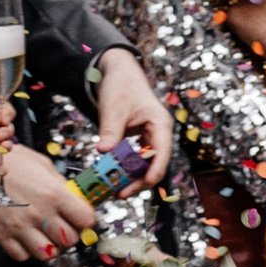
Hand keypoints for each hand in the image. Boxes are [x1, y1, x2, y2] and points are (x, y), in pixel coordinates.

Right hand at [0, 140, 93, 263]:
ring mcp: (20, 228)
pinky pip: (22, 256)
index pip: (86, 220)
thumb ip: (60, 183)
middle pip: (70, 240)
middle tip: (62, 226)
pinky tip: (25, 236)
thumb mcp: (42, 164)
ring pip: (48, 254)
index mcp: (54, 194)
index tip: (81, 218)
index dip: (86, 220)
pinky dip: (26, 250)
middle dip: (70, 235)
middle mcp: (40, 214)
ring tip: (44, 234)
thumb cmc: (6, 162)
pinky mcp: (2, 237)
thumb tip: (75, 197)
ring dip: (49, 246)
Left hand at [92, 49, 172, 184]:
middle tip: (120, 194)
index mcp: (160, 124)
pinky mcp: (139, 140)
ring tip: (115, 189)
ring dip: (132, 177)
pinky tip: (113, 176)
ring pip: (145, 164)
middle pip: (155, 164)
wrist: (117, 72)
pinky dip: (125, 168)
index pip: (162, 154)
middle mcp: (159, 133)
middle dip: (139, 181)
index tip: (141, 185)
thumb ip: (110, 131)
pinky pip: (135, 158)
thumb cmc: (121, 85)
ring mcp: (150, 137)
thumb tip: (103, 152)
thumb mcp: (114, 109)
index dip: (153, 172)